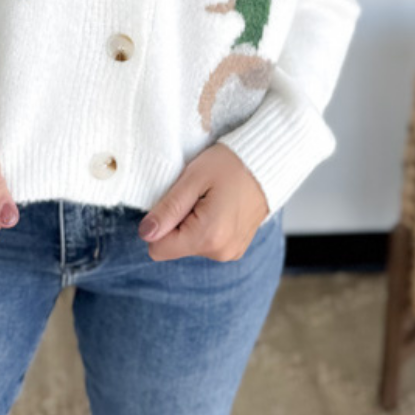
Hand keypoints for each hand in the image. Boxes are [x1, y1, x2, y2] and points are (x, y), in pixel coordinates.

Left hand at [137, 144, 269, 261]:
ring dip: (192, 222)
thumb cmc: (232, 164)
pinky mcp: (235, 248)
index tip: (176, 201)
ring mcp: (230, 252)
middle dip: (177, 221)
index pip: (158, 249)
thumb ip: (168, 209)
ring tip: (210, 197)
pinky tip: (219, 205)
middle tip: (197, 195)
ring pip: (189, 244)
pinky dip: (206, 225)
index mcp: (208, 236)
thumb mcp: (193, 178)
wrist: (269, 163)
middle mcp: (220, 252)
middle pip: (174, 246)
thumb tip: (145, 233)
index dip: (159, 224)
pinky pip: (206, 242)